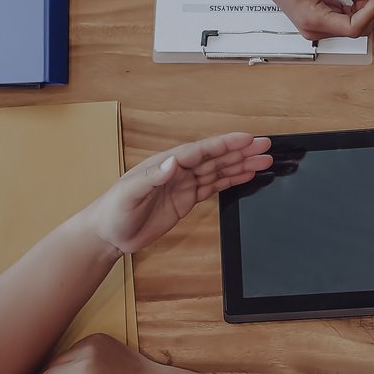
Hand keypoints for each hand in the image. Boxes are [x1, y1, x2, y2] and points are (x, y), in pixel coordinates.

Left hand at [76, 133, 273, 255]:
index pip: (201, 150)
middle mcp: (178, 170)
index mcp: (167, 164)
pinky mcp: (186, 200)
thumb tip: (174, 162)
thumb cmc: (114, 211)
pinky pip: (213, 187)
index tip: (247, 138)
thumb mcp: (130, 193)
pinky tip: (246, 175)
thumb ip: (153, 177)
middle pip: (215, 157)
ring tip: (264, 160)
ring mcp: (184, 185)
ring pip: (218, 170)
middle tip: (266, 145)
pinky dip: (231, 180)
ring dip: (241, 164)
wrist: (108, 234)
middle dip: (241, 151)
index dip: (225, 144)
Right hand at [249, 0, 373, 40]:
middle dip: (368, 8)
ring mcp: (315, 25)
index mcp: (312, 19)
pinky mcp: (317, 19)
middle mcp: (313, 28)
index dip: (371, 11)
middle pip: (355, 28)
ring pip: (351, 23)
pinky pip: (343, 16)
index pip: (353, 27)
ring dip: (361, 5)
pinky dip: (352, 3)